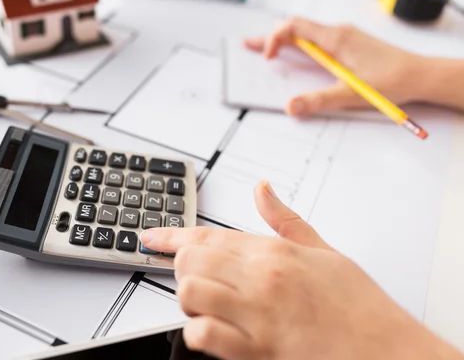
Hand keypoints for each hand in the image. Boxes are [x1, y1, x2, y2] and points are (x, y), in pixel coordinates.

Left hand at [139, 182, 463, 359]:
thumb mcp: (323, 251)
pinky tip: (210, 331)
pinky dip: (197, 333)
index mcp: (273, 251)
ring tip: (205, 304)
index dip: (169, 235)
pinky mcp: (256, 349)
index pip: (207, 234)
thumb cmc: (357, 305)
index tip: (149, 238)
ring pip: (190, 291)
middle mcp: (259, 277)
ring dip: (188, 298)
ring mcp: (256, 314)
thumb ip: (285, 219)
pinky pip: (203, 334)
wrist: (386, 350)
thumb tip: (262, 190)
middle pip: (191, 259)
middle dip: (181, 266)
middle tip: (193, 275)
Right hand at [243, 17, 426, 116]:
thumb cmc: (391, 81)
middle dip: (270, 38)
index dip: (273, 39)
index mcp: (334, 40)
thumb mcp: (350, 95)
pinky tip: (298, 56)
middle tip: (250, 46)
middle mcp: (338, 33)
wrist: (420, 76)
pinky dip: (300, 45)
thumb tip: (291, 107)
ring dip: (285, 41)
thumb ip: (318, 101)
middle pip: (295, 27)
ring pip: (306, 32)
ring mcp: (344, 37)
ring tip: (268, 51)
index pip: (293, 28)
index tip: (267, 58)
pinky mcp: (350, 44)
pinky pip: (318, 39)